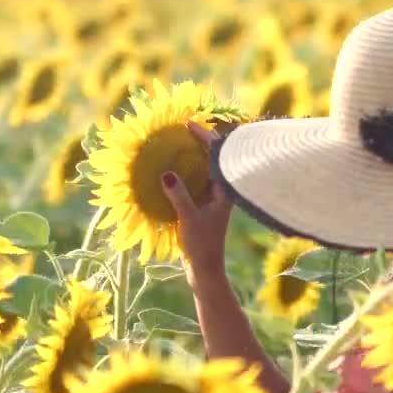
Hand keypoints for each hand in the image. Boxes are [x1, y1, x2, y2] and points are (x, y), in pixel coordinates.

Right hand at [160, 121, 232, 279]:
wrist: (206, 268)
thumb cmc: (202, 244)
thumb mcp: (188, 218)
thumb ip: (179, 195)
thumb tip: (166, 173)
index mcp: (225, 189)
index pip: (218, 154)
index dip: (205, 136)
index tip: (188, 123)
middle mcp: (222, 190)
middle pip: (215, 156)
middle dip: (200, 140)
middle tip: (182, 126)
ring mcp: (213, 197)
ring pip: (205, 168)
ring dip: (193, 154)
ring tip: (177, 139)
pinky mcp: (203, 204)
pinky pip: (196, 179)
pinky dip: (186, 170)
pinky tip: (172, 166)